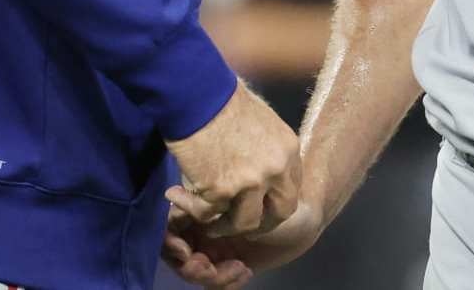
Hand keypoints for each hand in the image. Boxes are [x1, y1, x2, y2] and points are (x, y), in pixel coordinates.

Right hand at [162, 198, 324, 287]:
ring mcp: (215, 251)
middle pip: (179, 258)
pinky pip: (216, 284)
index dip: (170, 242)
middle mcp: (202, 232)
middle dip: (191, 266)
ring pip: (197, 274)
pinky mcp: (229, 268)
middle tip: (209, 266)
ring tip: (238, 268)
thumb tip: (171, 196)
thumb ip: (207, 199)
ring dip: (212, 276)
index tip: (183, 249)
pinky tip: (246, 270)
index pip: (170, 229)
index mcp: (199, 210)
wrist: (303, 217)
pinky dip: (227, 282)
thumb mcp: (241, 195)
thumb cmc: (273, 193)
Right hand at [164, 80, 301, 237]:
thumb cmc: (222, 97)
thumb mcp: (260, 120)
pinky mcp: (221, 190)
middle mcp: (276, 169)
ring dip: (223, 224)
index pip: (292, 190)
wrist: (196, 93)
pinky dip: (190, 208)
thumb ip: (266, 148)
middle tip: (238, 223)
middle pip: (279, 214)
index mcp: (288, 149)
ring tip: (206, 217)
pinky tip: (177, 196)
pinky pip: (208, 214)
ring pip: (244, 223)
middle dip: (259, 224)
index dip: (273, 201)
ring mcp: (251, 182)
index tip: (257, 205)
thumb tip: (256, 166)